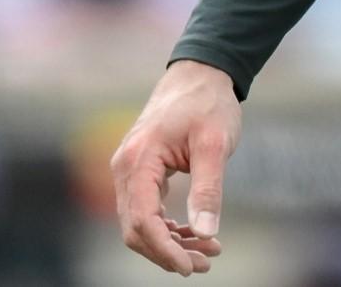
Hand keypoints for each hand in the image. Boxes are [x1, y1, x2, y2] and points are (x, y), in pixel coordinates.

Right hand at [111, 60, 242, 275]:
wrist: (200, 74)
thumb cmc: (208, 104)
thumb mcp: (215, 144)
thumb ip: (208, 189)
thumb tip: (206, 232)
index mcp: (138, 160)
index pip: (142, 220)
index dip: (165, 249)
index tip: (191, 266)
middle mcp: (125, 168)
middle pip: (136, 228)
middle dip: (168, 252)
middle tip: (205, 263)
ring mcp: (130, 170)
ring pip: (140, 223)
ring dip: (170, 243)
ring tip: (208, 252)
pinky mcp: (141, 172)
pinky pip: (147, 210)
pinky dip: (168, 227)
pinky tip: (196, 233)